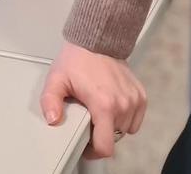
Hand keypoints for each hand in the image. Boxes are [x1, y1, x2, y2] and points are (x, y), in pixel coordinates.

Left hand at [41, 41, 146, 159]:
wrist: (97, 39)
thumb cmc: (78, 59)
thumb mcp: (56, 79)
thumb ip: (50, 101)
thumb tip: (53, 120)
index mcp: (104, 104)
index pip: (106, 146)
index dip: (94, 151)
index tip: (86, 145)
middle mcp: (123, 104)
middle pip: (114, 138)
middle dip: (100, 133)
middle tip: (88, 117)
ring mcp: (134, 100)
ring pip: (125, 129)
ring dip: (113, 125)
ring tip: (99, 109)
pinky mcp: (141, 95)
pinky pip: (135, 119)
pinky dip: (125, 117)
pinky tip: (112, 105)